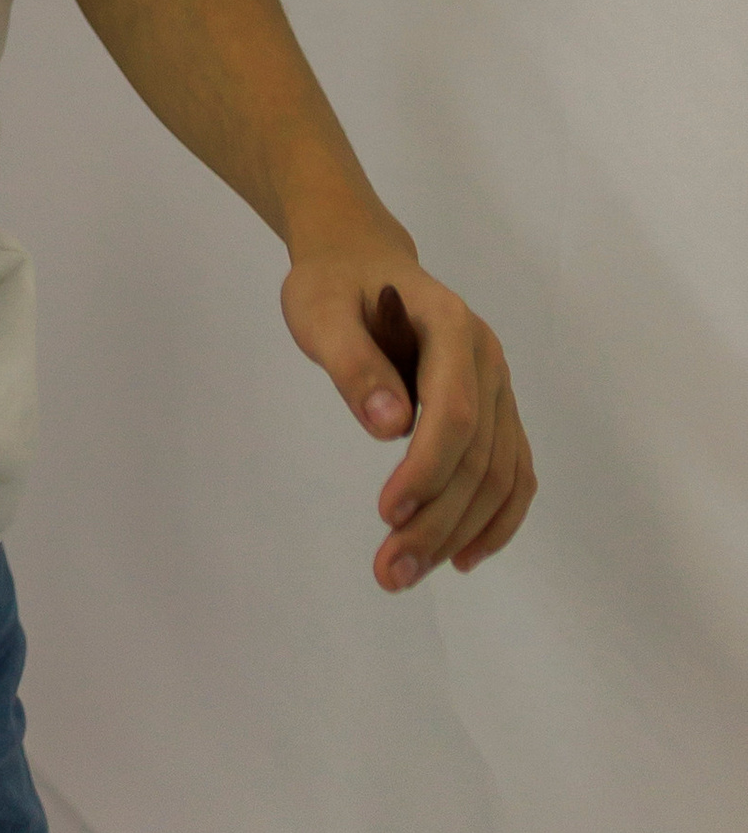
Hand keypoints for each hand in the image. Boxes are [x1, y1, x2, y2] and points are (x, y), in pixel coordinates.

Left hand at [281, 245, 535, 592]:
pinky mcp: (495, 410)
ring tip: (409, 573)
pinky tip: (462, 555)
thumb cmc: (333, 285)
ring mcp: (498, 386)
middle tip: (389, 572)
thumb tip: (389, 426)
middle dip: (438, 520)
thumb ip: (352, 363)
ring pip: (500, 474)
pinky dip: (496, 519)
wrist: (360, 259)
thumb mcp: (319, 311)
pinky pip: (513, 472)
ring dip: (461, 532)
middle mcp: (488, 359)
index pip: (454, 411)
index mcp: (451, 325)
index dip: (427, 470)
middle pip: (479, 455)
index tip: (386, 515)